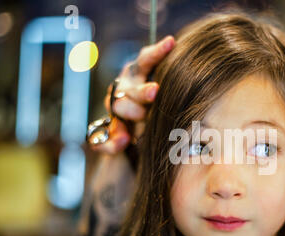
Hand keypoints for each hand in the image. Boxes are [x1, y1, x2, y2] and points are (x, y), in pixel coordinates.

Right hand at [91, 35, 174, 153]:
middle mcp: (124, 90)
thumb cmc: (158, 113)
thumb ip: (172, 87)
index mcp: (138, 76)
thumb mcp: (166, 98)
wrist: (137, 143)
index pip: (145, 61)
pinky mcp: (103, 135)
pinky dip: (111, 141)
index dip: (157, 53)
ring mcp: (113, 112)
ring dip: (130, 111)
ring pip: (117, 107)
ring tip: (142, 117)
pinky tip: (124, 141)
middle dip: (141, 90)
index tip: (171, 43)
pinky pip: (101, 139)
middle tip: (154, 92)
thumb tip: (183, 63)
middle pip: (130, 87)